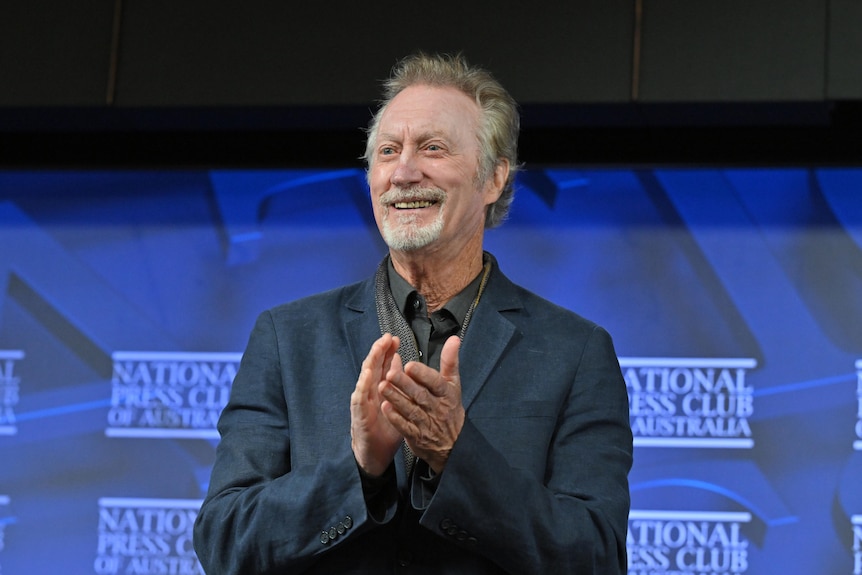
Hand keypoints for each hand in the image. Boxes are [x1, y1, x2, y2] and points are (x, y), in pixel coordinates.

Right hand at [350, 334, 403, 476]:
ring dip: (371, 363)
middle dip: (379, 351)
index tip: (394, 338)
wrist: (375, 454)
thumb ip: (397, 382)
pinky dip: (363, 385)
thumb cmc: (386, 427)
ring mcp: (362, 403)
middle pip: (373, 367)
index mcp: (379, 389)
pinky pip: (359, 398)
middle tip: (386, 337)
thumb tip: (399, 360)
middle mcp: (369, 393)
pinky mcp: (359, 415)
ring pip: (365, 378)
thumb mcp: (396, 403)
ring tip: (377, 349)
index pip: (382, 366)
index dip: (387, 351)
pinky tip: (367, 375)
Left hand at [379, 335, 464, 473]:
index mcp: (447, 394)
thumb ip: (450, 361)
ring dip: (396, 398)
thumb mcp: (454, 384)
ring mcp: (426, 423)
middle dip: (404, 384)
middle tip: (389, 373)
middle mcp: (437, 408)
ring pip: (410, 409)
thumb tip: (454, 338)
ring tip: (382, 386)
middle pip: (420, 395)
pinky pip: (405, 426)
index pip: (436, 383)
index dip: (423, 375)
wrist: (453, 443)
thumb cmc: (450, 408)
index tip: (409, 365)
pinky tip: (385, 407)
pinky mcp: (416, 436)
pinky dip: (395, 418)